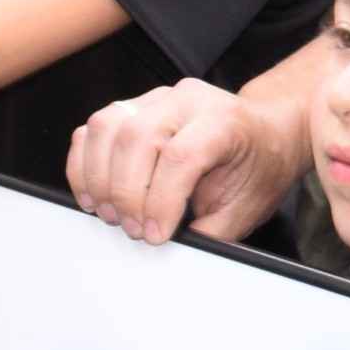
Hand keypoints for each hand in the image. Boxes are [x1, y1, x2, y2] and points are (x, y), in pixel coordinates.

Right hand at [67, 77, 300, 244]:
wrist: (264, 132)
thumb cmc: (258, 166)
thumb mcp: (245, 208)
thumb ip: (209, 231)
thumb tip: (170, 252)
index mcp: (224, 122)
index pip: (181, 155)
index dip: (161, 200)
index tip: (155, 234)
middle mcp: (189, 100)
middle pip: (137, 137)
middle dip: (126, 193)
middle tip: (132, 228)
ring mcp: (157, 98)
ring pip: (108, 126)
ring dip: (99, 177)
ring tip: (110, 214)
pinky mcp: (134, 106)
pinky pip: (95, 127)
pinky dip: (84, 162)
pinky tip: (94, 194)